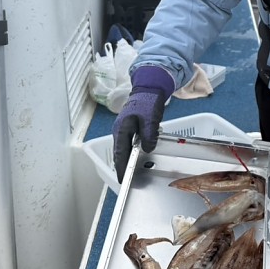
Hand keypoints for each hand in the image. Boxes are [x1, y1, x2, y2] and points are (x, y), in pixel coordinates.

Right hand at [112, 66, 174, 181]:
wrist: (148, 88)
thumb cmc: (148, 101)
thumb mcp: (150, 118)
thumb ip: (148, 134)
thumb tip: (147, 149)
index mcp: (122, 129)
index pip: (120, 152)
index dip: (121, 167)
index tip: (122, 179)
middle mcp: (119, 131)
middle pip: (119, 152)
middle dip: (122, 166)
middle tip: (127, 180)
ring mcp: (123, 129)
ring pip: (124, 149)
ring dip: (127, 160)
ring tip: (132, 173)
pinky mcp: (129, 128)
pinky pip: (129, 144)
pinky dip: (132, 152)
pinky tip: (138, 158)